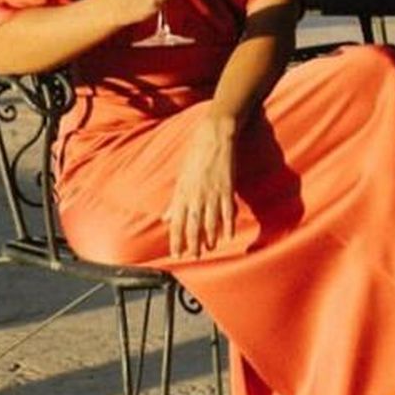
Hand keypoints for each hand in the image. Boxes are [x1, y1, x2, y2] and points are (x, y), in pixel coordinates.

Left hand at [165, 114, 235, 257]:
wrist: (213, 137)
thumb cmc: (195, 157)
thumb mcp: (181, 178)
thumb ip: (175, 201)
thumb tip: (166, 217)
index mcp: (182, 194)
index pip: (177, 223)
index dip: (176, 240)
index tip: (176, 255)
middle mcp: (195, 196)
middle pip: (193, 226)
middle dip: (193, 244)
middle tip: (194, 256)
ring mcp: (212, 193)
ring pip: (210, 221)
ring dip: (210, 237)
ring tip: (210, 249)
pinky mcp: (227, 188)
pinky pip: (227, 211)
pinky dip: (227, 225)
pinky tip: (228, 236)